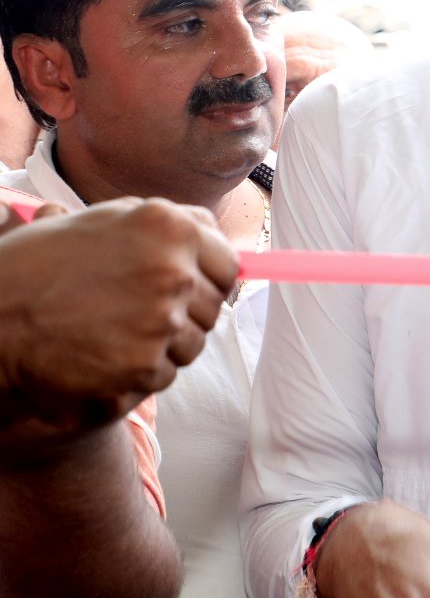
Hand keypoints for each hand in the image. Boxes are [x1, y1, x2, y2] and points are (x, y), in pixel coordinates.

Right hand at [0, 199, 236, 436]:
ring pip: (192, 344)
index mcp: (166, 226)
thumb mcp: (94, 223)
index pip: (228, 263)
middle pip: (214, 307)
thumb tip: (205, 231)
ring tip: (110, 335)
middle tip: (133, 316)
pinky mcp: (145, 365)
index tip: (185, 291)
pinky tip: (100, 358)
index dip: (207, 281)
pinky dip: (138, 373)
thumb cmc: (33, 271)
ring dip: (161, 345)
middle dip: (183, 315)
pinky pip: (164, 374)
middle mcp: (174, 270)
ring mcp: (162, 320)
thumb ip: (156, 225)